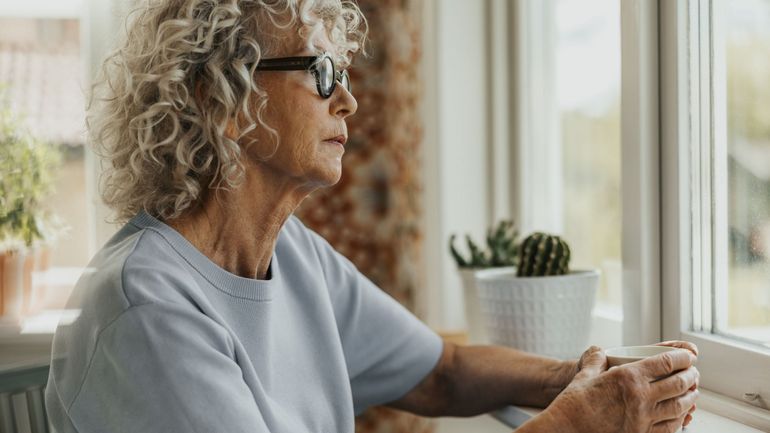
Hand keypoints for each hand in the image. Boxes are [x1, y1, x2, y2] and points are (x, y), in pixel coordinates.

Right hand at [547, 346, 699, 432]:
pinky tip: (680, 415)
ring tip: (692, 393)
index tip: (689, 356)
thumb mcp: (585, 375)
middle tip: (694, 373)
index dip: (682, 358)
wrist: (568, 428)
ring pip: (678, 407)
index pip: (666, 363)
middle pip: (678, 384)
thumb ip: (596, 360)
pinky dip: (679, 419)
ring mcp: (642, 419)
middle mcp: (640, 398)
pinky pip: (669, 428)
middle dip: (690, 376)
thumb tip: (600, 352)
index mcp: (628, 377)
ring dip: (690, 398)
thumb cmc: (574, 402)